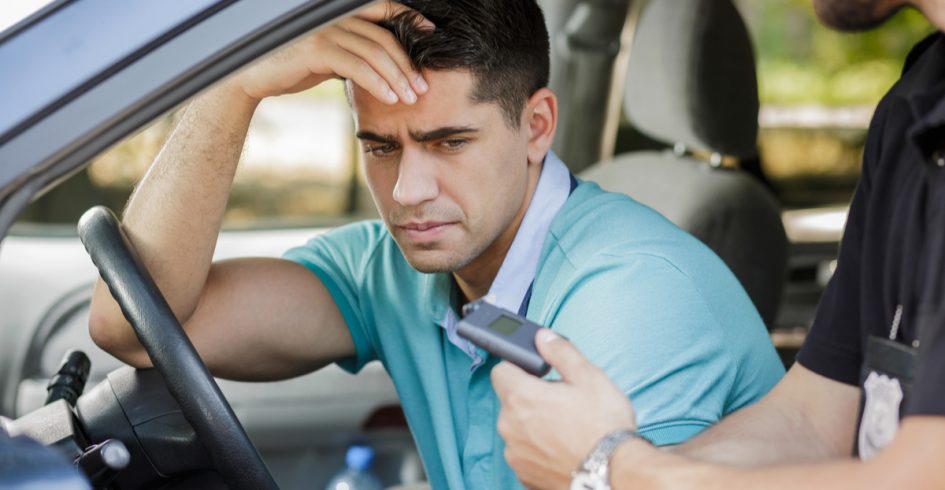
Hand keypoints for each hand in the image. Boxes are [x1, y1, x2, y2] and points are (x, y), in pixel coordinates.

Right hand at [228, 1, 431, 104]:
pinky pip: (356, 66)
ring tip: (411, 98)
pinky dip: (378, 83)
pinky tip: (390, 98)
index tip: (431, 35)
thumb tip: (379, 65)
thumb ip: (352, 54)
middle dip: (407, 63)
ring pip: (374, 52)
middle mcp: (332, 17)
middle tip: (422, 87)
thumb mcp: (327, 57)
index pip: (382, 9)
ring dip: (397, 77)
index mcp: (338, 15)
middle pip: (384, 36)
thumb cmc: (290, 68)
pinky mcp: (316, 49)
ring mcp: (324, 30)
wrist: (252, 79)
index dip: (409, 18)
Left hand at [492, 329, 636, 489]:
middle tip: (561, 401)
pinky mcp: (523, 475)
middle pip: (510, 401)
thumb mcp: (589, 378)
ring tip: (566, 428)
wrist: (614, 475)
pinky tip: (563, 449)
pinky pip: (525, 453)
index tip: (535, 373)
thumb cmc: (603, 428)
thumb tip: (544, 338)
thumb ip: (560, 353)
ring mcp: (515, 454)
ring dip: (533, 425)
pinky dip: (539, 449)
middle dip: (530, 398)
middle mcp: (509, 426)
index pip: (501, 370)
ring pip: (517, 429)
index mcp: (521, 397)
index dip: (519, 367)